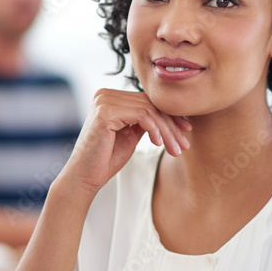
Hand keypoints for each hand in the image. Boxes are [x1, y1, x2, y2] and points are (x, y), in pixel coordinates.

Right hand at [58, 89, 191, 194]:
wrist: (85, 176)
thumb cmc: (106, 159)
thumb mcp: (131, 135)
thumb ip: (144, 121)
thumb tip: (169, 116)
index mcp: (110, 97)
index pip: (147, 101)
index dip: (170, 116)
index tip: (186, 131)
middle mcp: (105, 94)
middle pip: (150, 104)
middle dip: (172, 125)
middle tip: (184, 144)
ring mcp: (104, 100)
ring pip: (149, 110)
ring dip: (167, 131)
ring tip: (176, 150)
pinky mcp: (105, 111)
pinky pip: (141, 115)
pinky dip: (154, 130)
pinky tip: (158, 144)